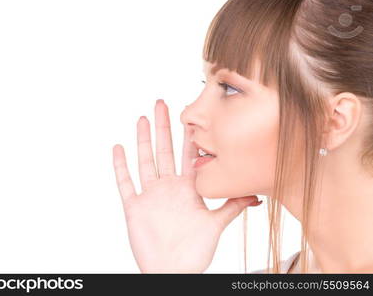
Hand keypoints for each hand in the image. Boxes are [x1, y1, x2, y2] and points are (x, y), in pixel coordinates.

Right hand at [112, 99, 260, 272]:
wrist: (173, 271)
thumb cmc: (194, 251)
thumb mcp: (216, 225)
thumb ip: (232, 206)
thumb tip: (255, 195)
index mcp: (187, 188)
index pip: (188, 155)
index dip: (188, 135)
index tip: (190, 115)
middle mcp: (168, 187)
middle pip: (164, 150)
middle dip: (163, 127)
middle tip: (161, 103)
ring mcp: (151, 195)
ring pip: (145, 161)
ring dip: (143, 140)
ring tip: (143, 119)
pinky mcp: (135, 206)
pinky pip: (125, 182)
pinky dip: (121, 166)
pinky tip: (118, 148)